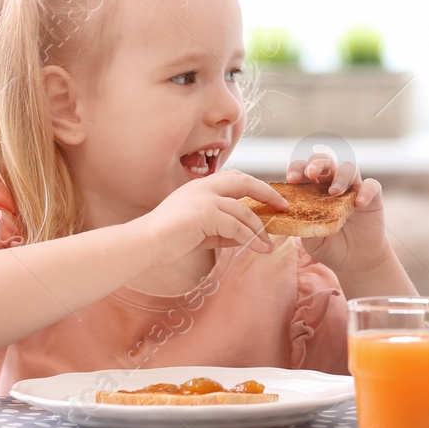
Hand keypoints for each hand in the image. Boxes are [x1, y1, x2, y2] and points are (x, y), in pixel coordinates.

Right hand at [134, 170, 282, 268]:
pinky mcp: (204, 214)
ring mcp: (204, 198)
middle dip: (267, 193)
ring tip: (268, 244)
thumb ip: (222, 229)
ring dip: (259, 228)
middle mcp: (204, 186)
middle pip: (245, 182)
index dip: (257, 186)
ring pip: (243, 210)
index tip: (273, 199)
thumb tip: (246, 237)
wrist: (145, 244)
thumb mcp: (201, 230)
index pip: (236, 178)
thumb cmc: (169, 238)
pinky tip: (257, 248)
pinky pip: (236, 226)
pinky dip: (250, 238)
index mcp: (201, 186)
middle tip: (283, 207)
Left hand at [284, 155, 391, 274]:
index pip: (304, 170)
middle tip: (311, 174)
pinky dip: (366, 191)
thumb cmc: (330, 247)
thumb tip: (291, 215)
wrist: (355, 261)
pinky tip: (359, 204)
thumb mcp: (311, 241)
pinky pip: (372, 185)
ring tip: (334, 193)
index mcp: (314, 190)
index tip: (291, 179)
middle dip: (317, 163)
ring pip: (349, 168)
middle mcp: (333, 184)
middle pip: (326, 161)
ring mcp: (353, 188)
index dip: (297, 168)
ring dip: (340, 176)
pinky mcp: (372, 197)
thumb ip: (305, 226)